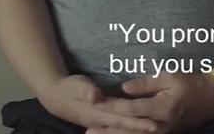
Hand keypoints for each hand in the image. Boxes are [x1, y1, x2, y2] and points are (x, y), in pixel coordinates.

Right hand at [38, 75, 157, 132]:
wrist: (56, 97)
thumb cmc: (69, 88)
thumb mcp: (77, 85)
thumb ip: (86, 91)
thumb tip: (95, 97)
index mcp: (96, 112)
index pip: (119, 118)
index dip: (135, 122)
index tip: (150, 123)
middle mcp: (100, 120)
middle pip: (123, 125)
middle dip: (140, 127)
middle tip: (156, 127)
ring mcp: (101, 121)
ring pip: (121, 128)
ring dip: (135, 129)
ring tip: (152, 129)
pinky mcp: (101, 119)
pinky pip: (117, 125)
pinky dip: (128, 127)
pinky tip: (139, 127)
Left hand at [85, 73, 213, 133]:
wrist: (213, 98)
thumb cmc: (192, 83)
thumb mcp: (169, 77)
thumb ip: (146, 84)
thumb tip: (124, 88)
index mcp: (163, 108)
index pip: (132, 109)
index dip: (113, 107)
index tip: (96, 104)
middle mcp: (161, 125)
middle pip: (130, 130)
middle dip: (108, 130)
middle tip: (88, 129)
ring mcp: (164, 132)